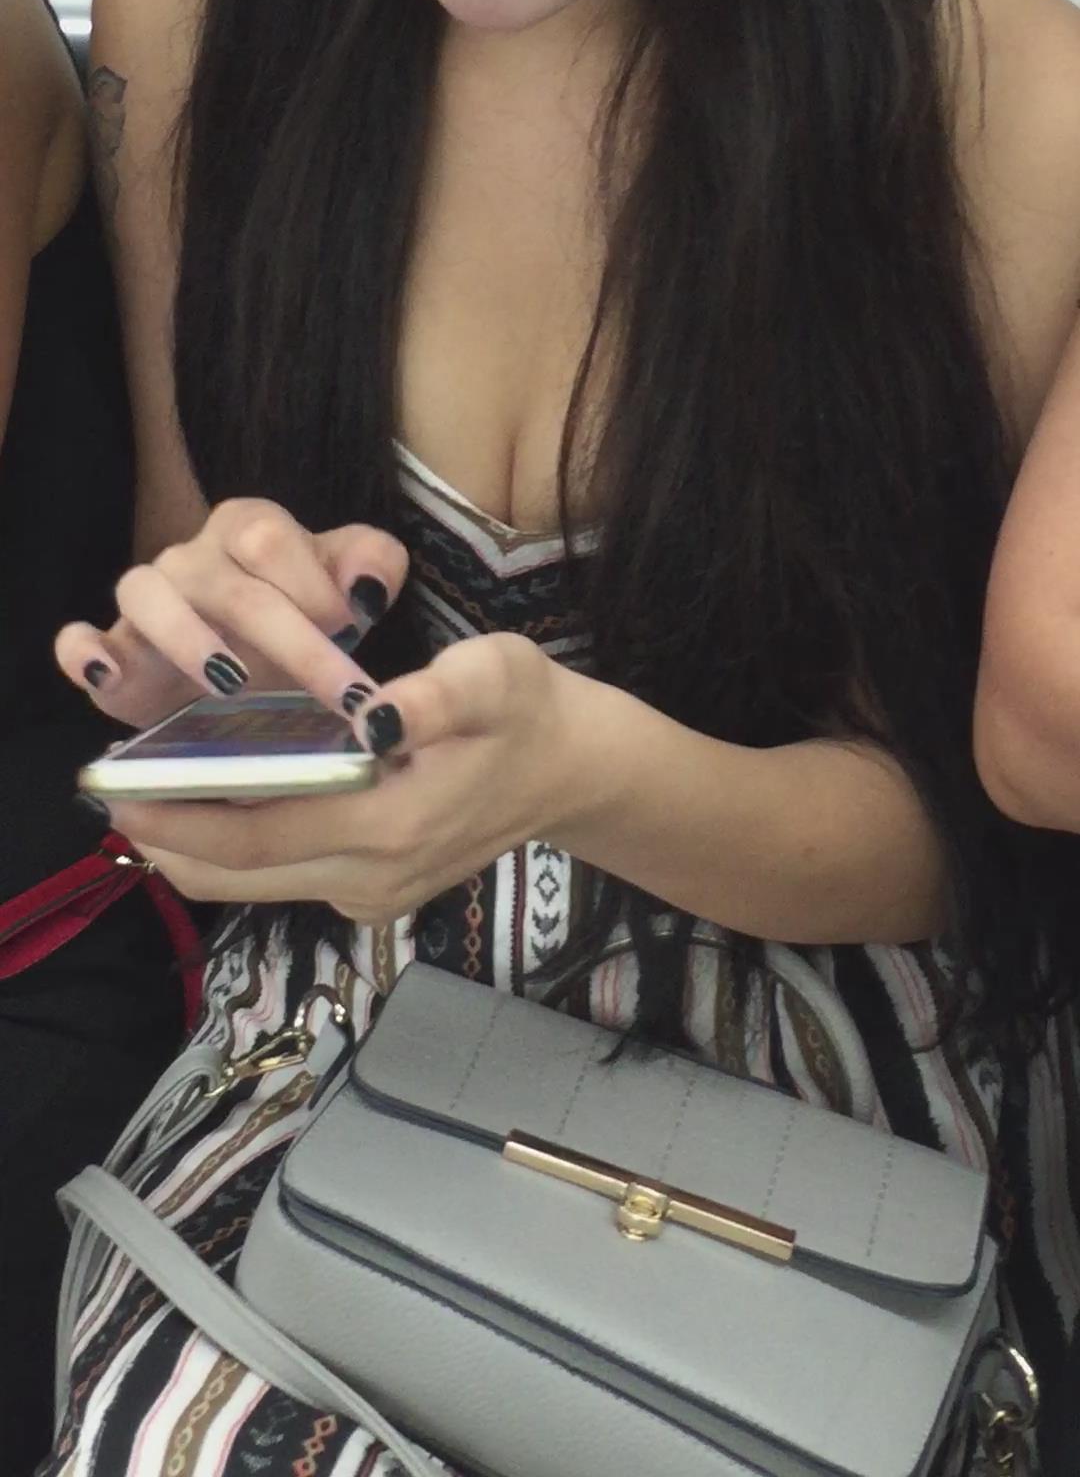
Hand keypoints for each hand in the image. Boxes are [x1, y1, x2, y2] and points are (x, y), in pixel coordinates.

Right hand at [55, 498, 409, 729]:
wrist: (250, 676)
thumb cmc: (300, 621)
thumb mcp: (347, 590)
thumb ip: (372, 565)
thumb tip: (368, 585)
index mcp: (250, 528)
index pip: (271, 538)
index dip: (311, 583)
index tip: (351, 629)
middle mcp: (193, 556)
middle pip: (227, 581)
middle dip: (287, 638)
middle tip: (333, 691)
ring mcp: (145, 599)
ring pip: (145, 593)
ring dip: (188, 639)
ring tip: (230, 684)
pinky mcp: (112, 650)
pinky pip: (77, 640)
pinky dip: (83, 653)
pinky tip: (104, 675)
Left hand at [93, 635, 610, 922]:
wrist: (578, 771)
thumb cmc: (531, 710)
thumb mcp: (497, 677)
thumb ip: (436, 696)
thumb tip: (374, 714)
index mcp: (391, 823)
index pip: (257, 833)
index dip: (179, 813)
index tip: (117, 783)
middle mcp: (372, 875)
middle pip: (236, 874)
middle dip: (166, 834)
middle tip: (108, 787)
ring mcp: (371, 893)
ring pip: (252, 883)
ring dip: (194, 843)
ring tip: (146, 790)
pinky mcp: (373, 892)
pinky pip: (283, 875)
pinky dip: (238, 844)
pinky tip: (218, 796)